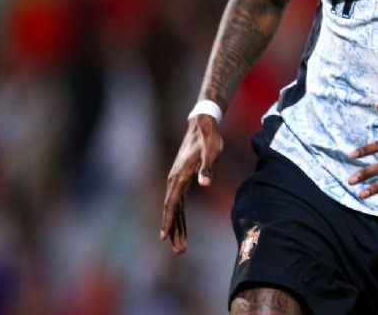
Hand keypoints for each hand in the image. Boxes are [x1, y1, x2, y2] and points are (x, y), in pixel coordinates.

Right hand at [160, 114, 223, 254]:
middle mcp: (174, 180)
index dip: (169, 221)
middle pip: (172, 210)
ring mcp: (176, 180)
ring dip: (177, 227)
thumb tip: (205, 183)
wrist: (202, 126)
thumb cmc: (209, 139)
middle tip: (179, 251)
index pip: (172, 203)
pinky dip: (179, 216)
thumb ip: (208, 167)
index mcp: (180, 176)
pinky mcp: (181, 180)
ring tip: (180, 247)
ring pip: (174, 209)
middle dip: (174, 231)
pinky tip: (181, 228)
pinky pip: (178, 203)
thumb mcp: (212, 151)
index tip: (164, 237)